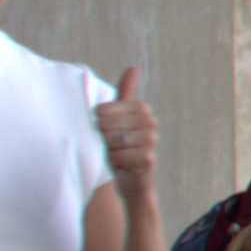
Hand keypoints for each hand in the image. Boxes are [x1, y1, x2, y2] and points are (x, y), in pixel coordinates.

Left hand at [97, 62, 159, 199]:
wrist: (133, 183)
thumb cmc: (123, 150)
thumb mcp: (119, 121)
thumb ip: (123, 94)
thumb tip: (133, 67)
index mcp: (143, 111)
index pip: (105, 110)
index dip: (99, 122)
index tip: (107, 132)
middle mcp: (151, 123)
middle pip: (108, 124)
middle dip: (105, 138)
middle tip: (115, 147)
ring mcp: (151, 141)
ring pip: (113, 140)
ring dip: (110, 151)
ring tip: (119, 156)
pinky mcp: (147, 159)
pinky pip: (119, 155)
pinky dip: (116, 163)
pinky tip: (124, 166)